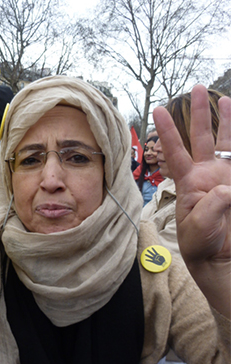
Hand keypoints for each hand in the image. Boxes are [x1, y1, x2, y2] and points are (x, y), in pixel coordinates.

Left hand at [153, 85, 230, 317]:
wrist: (221, 258)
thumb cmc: (200, 246)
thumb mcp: (198, 229)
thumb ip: (210, 207)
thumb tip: (227, 188)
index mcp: (188, 183)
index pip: (175, 152)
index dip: (168, 131)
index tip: (157, 109)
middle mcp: (206, 175)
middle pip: (202, 138)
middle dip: (199, 113)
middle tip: (197, 87)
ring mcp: (226, 177)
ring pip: (226, 142)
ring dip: (226, 121)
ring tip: (225, 97)